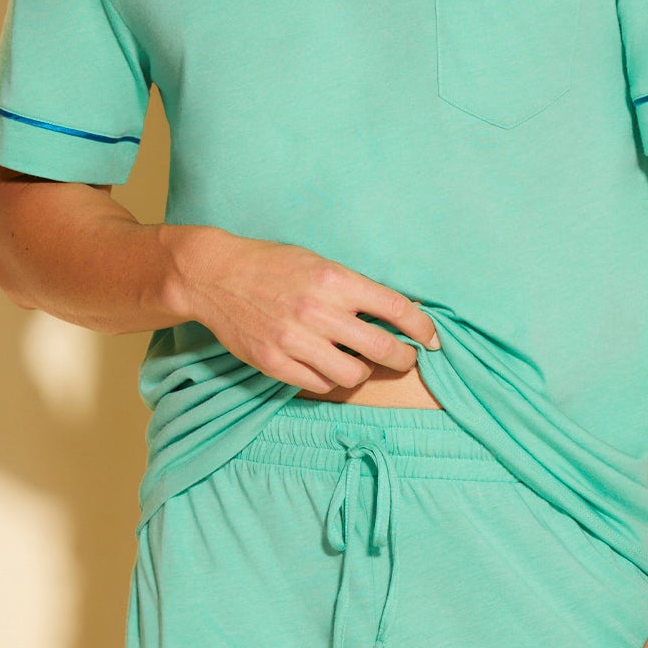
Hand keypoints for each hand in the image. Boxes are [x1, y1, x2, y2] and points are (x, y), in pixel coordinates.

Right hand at [174, 229, 440, 397]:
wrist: (215, 275)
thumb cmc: (271, 264)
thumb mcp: (318, 263)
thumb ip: (353, 288)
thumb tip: (395, 315)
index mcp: (335, 280)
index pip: (397, 310)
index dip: (423, 329)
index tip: (432, 339)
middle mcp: (319, 311)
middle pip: (382, 349)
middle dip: (403, 358)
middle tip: (404, 358)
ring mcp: (295, 340)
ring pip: (353, 376)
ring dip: (362, 373)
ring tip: (357, 363)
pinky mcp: (274, 363)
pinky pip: (319, 384)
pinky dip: (329, 379)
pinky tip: (326, 366)